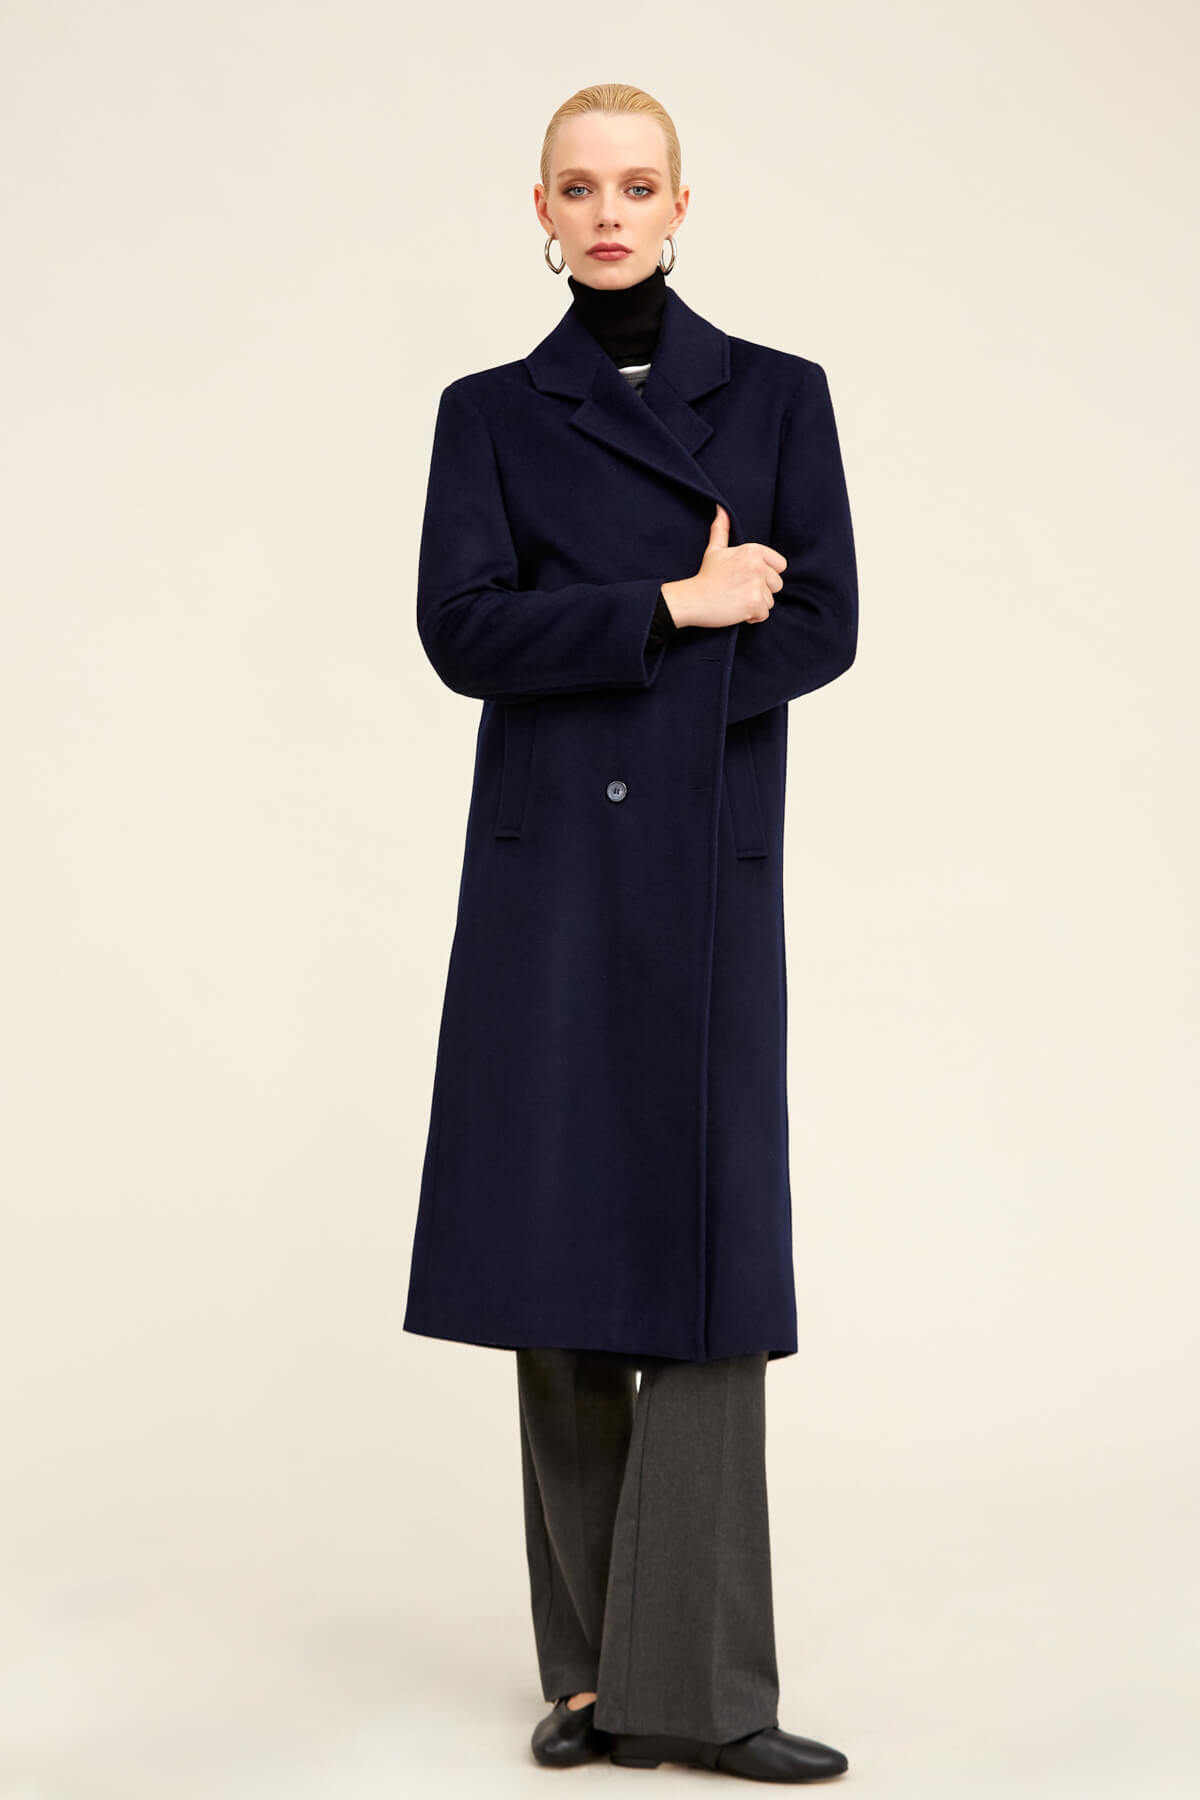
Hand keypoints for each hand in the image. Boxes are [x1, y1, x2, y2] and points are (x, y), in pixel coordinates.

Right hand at [661, 505, 785, 628]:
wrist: (692, 599)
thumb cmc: (705, 576)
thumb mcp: (715, 550)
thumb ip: (721, 530)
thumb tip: (721, 509)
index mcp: (753, 550)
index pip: (780, 565)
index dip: (766, 574)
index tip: (746, 577)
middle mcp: (758, 565)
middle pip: (777, 585)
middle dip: (761, 591)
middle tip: (738, 590)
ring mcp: (757, 584)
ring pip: (770, 601)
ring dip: (755, 605)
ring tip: (736, 600)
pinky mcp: (754, 603)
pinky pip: (764, 614)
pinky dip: (752, 617)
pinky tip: (736, 610)